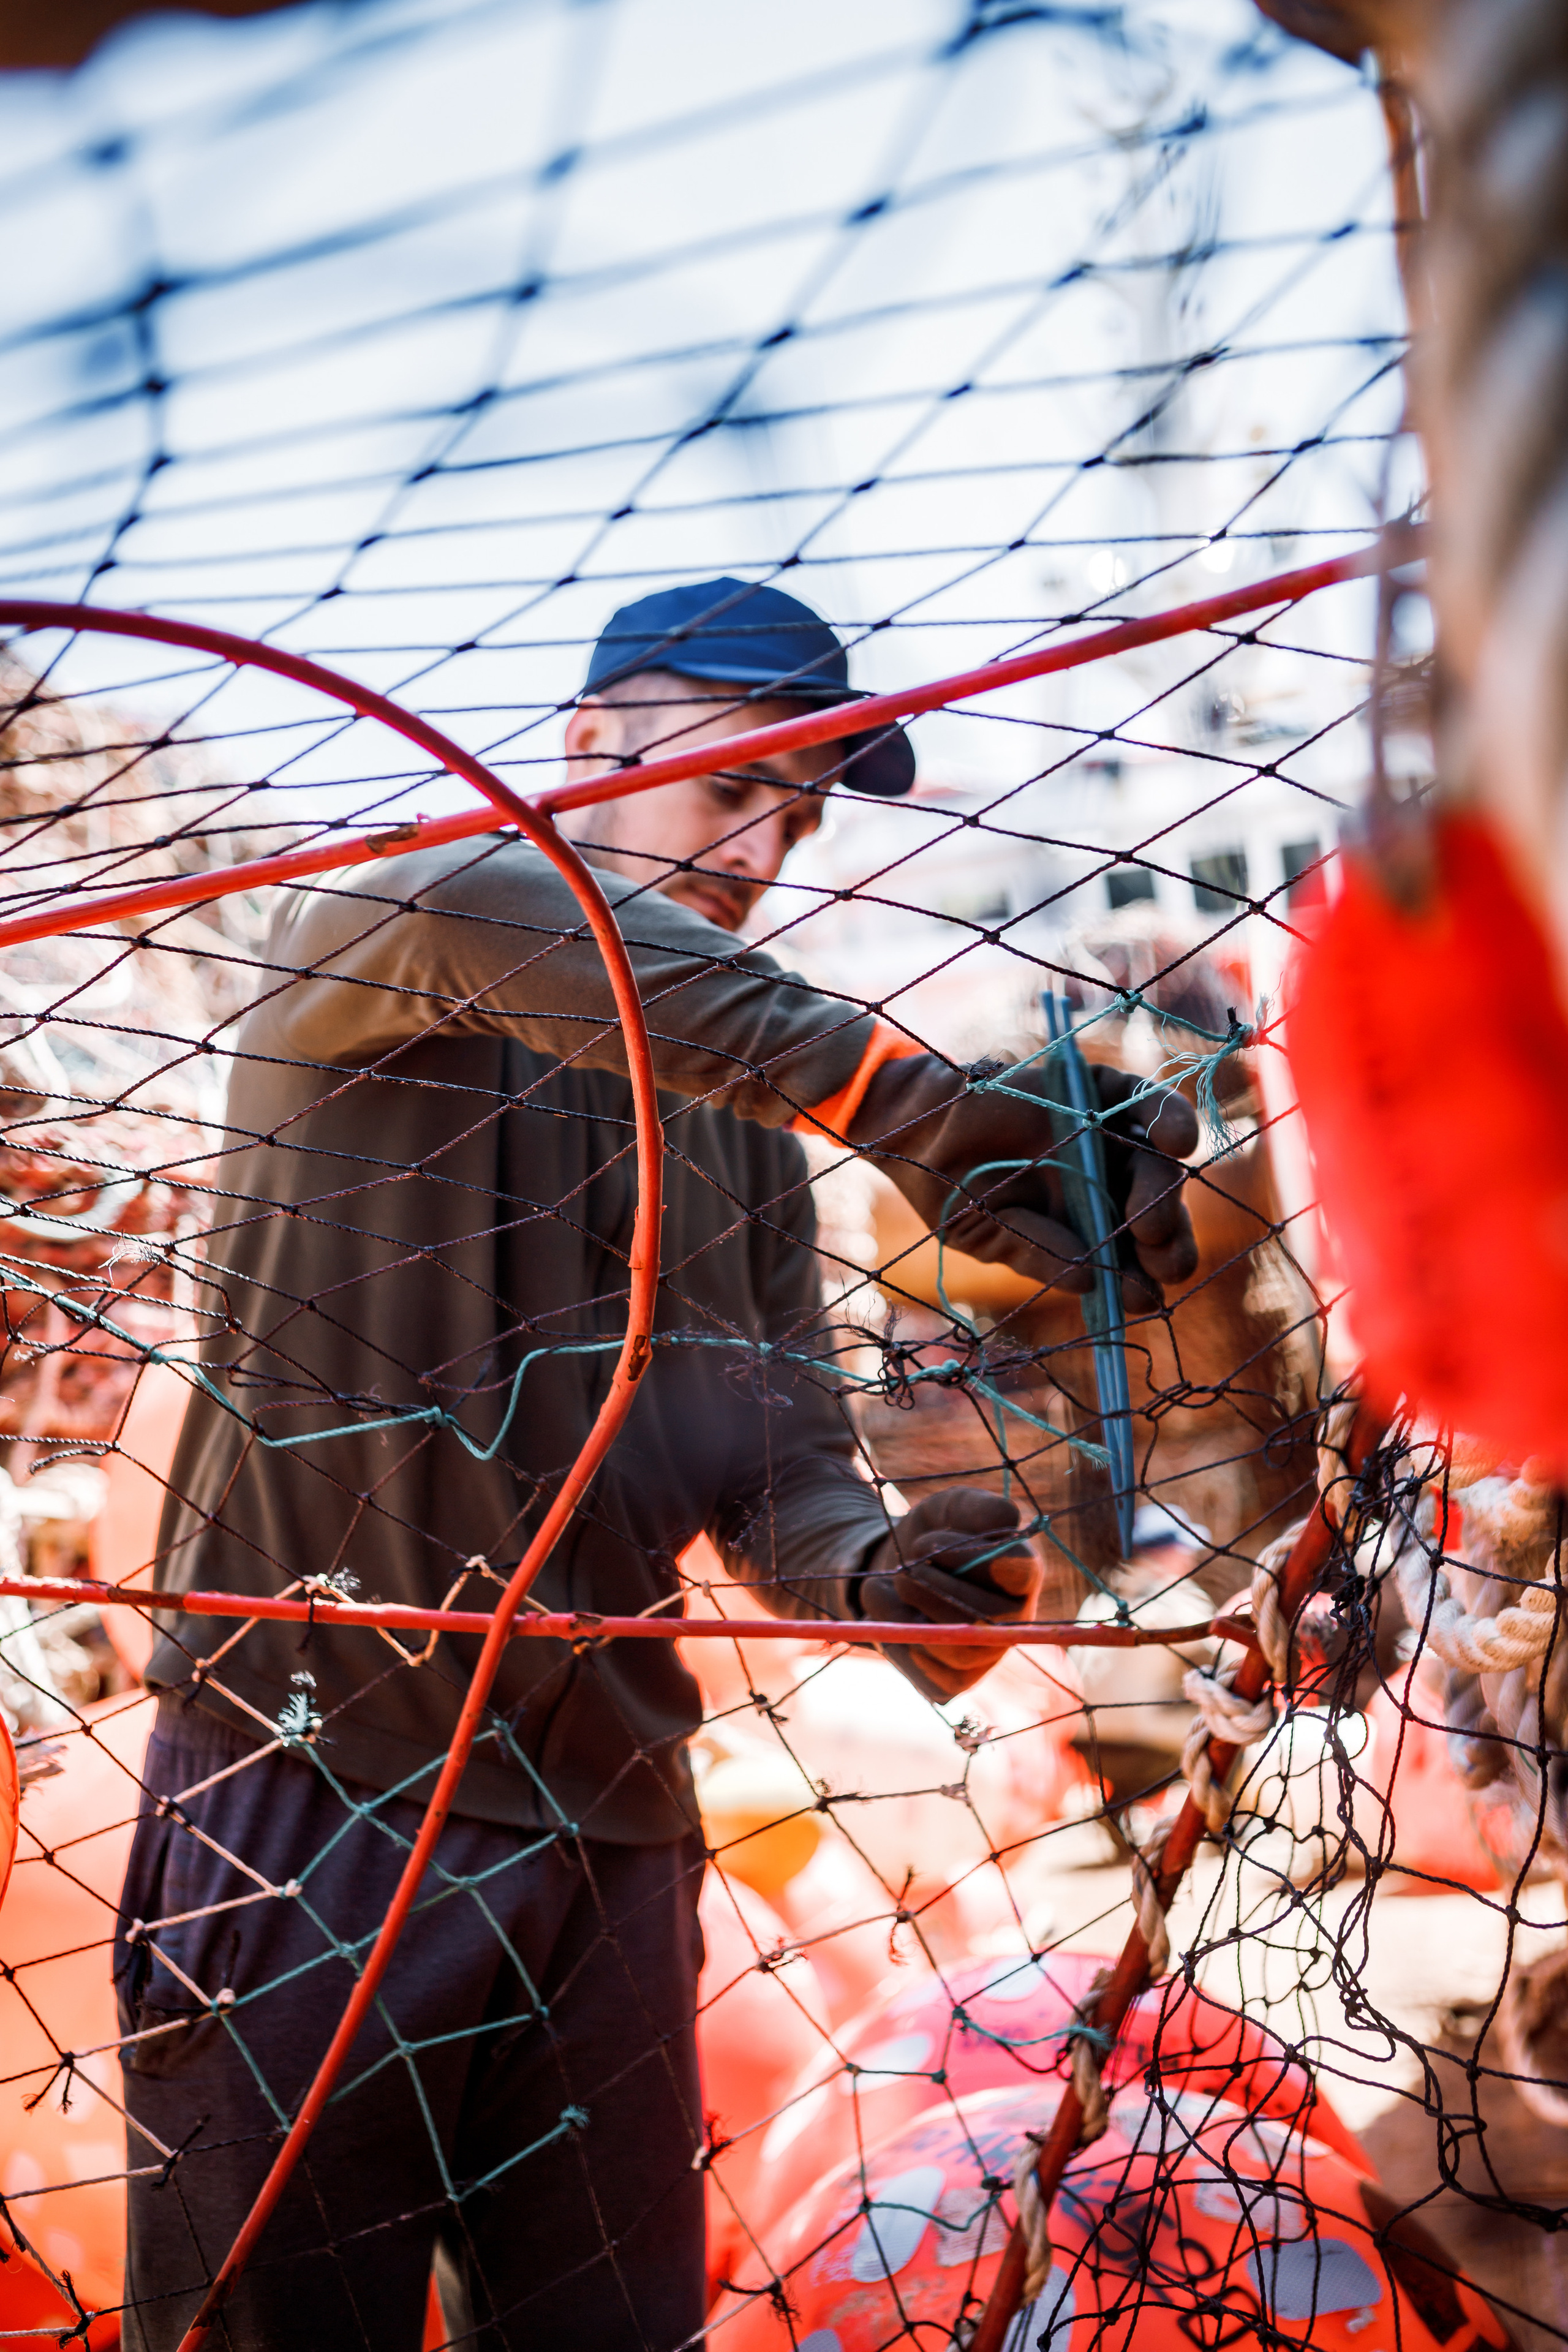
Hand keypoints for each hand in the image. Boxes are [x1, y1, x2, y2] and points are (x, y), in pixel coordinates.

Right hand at [846, 1053, 1199, 1304]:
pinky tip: (1176, 1142)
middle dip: (1166, 1242)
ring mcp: (1107, 1140)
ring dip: (1164, 1192)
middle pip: (1159, 1214)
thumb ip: (1036, 1254)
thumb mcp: (988, 1236)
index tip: (1145, 1296)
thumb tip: (1092, 1281)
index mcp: (1089, 1231)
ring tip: (1148, 1220)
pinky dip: (1170, 1118)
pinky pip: (1146, 1101)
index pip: (1136, 1259)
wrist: (917, 1133)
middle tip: (1153, 1253)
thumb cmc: (953, 1193)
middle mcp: (1108, 1187)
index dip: (1148, 1278)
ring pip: (1159, 1164)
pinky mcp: (1101, 1094)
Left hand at [858, 1489, 1038, 1701]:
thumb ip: (977, 1506)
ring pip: (958, 1649)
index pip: (1021, 1572)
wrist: (896, 1568)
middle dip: (933, 1589)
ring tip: (880, 1586)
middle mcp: (1014, 1620)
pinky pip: (930, 1675)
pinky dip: (898, 1644)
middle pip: (988, 1617)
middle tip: (903, 1567)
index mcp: (1023, 1572)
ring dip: (908, 1616)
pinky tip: (886, 1616)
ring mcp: (986, 1656)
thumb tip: (1009, 1517)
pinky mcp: (954, 1683)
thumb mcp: (949, 1507)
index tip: (929, 1541)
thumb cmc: (933, 1533)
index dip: (974, 1557)